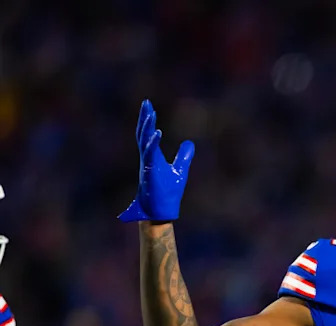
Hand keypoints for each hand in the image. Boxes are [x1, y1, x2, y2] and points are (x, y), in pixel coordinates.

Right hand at [118, 99, 194, 222]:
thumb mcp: (180, 171)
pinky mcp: (150, 172)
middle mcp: (147, 158)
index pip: (148, 135)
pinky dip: (153, 143)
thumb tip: (190, 143)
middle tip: (146, 102)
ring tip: (150, 111)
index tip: (149, 106)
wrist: (161, 211)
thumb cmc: (168, 193)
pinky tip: (158, 133)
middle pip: (143, 133)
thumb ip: (183, 156)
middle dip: (145, 118)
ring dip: (148, 126)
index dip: (148, 121)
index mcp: (152, 157)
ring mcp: (147, 164)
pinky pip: (150, 154)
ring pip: (145, 141)